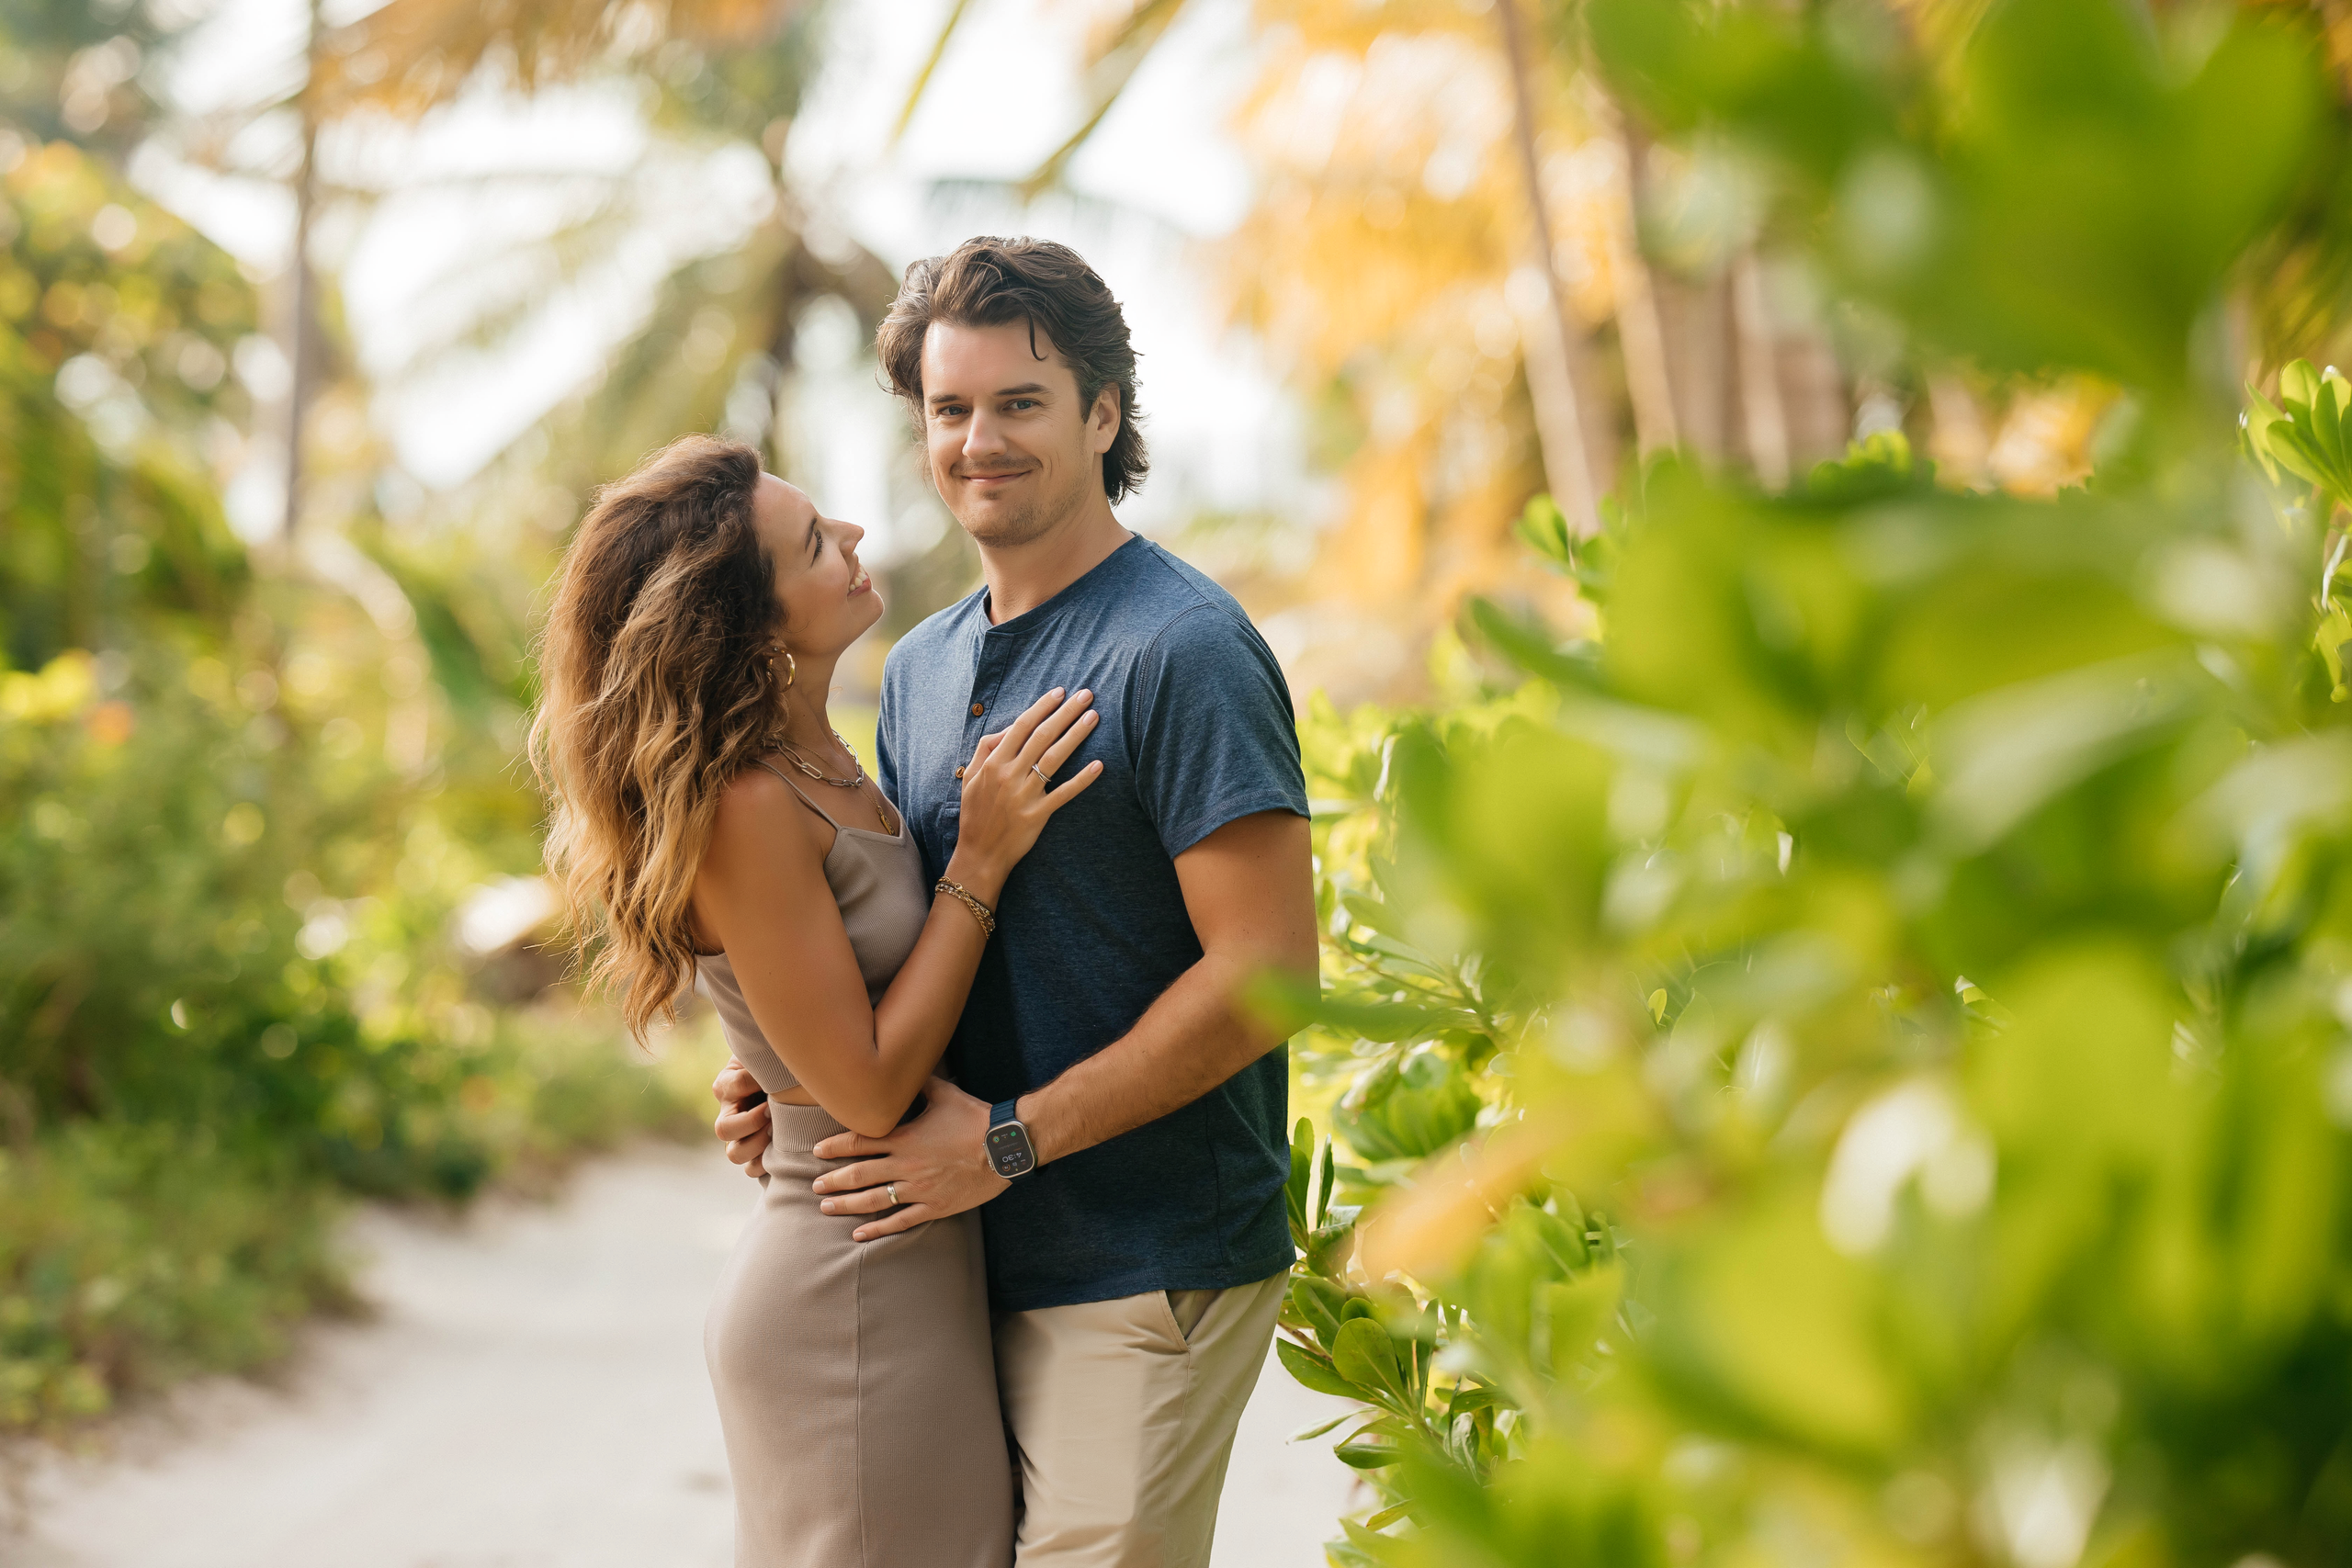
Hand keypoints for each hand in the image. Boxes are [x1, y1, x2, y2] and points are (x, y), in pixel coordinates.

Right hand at [711, 1055, 771, 1177]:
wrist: (792, 1081)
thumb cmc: (778, 1063)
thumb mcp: (767, 1053)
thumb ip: (763, 1055)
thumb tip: (770, 1059)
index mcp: (727, 1085)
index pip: (732, 1086)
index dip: (752, 1083)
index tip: (769, 1080)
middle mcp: (728, 1113)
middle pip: (724, 1129)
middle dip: (751, 1122)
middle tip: (772, 1111)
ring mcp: (739, 1136)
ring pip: (734, 1154)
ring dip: (757, 1145)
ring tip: (777, 1131)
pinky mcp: (754, 1153)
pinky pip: (751, 1169)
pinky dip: (765, 1164)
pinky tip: (780, 1149)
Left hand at [809, 1077, 1009, 1240]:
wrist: (1004, 1147)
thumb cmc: (975, 1118)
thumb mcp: (945, 1094)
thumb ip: (920, 1084)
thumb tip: (904, 1067)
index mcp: (905, 1137)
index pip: (860, 1142)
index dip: (835, 1147)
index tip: (817, 1151)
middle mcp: (906, 1165)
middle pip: (859, 1174)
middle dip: (833, 1179)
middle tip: (814, 1184)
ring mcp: (919, 1188)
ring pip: (873, 1200)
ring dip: (846, 1204)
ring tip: (825, 1207)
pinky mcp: (934, 1206)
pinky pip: (900, 1220)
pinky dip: (878, 1228)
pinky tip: (858, 1234)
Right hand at [943, 687, 1103, 901]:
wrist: (979, 854)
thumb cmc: (976, 813)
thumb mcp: (971, 776)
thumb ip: (986, 748)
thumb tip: (1009, 729)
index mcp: (993, 762)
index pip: (1022, 726)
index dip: (1042, 706)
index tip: (1059, 692)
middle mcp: (1009, 774)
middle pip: (1043, 736)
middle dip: (1066, 712)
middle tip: (1086, 695)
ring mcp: (1024, 794)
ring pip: (1055, 758)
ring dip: (1076, 734)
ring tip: (1093, 717)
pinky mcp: (1038, 814)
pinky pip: (1064, 793)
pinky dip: (1082, 779)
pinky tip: (1098, 765)